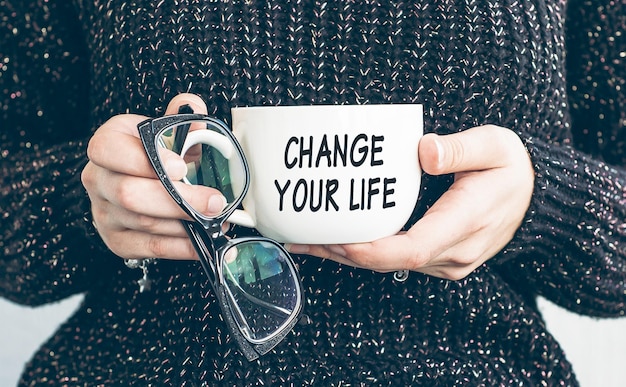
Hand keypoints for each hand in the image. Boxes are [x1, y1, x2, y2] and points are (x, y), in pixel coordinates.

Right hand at [81, 94, 225, 259]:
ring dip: (187, 223)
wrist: (139, 181)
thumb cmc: (157, 154)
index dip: (145, 160)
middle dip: (179, 200)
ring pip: (144, 223)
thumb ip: (181, 117)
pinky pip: (151, 247)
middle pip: (130, 194)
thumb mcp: (166, 129)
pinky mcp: (117, 240)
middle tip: (215, 201)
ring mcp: (104, 212)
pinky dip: (182, 246)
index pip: (110, 150)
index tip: (181, 168)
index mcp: (107, 144)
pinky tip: (205, 240)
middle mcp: (98, 179)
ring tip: (219, 218)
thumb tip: (193, 108)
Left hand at [285, 125, 534, 279]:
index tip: (336, 240)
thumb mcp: (494, 146)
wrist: (534, 197)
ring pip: (390, 266)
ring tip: (309, 240)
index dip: (371, 250)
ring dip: (350, 255)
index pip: (412, 249)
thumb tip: (425, 151)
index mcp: (466, 223)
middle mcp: (455, 253)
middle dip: (345, 252)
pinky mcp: (440, 260)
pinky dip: (366, 253)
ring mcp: (448, 262)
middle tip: (303, 237)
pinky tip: (339, 241)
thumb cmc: (511, 169)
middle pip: (391, 262)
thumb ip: (460, 149)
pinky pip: (397, 262)